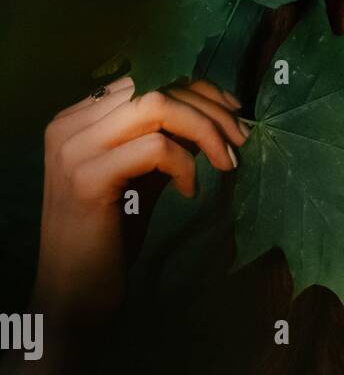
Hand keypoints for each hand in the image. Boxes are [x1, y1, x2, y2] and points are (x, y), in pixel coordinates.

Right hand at [34, 77, 249, 318]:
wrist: (73, 294)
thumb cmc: (109, 241)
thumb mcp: (138, 182)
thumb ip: (160, 147)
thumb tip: (208, 121)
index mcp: (79, 119)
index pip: (145, 80)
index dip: (196, 90)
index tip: (233, 114)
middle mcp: (71, 125)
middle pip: (154, 85)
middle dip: (209, 109)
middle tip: (241, 141)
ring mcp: (75, 149)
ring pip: (156, 105)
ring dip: (204, 130)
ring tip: (227, 163)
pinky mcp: (88, 179)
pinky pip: (155, 148)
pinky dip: (185, 165)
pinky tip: (190, 192)